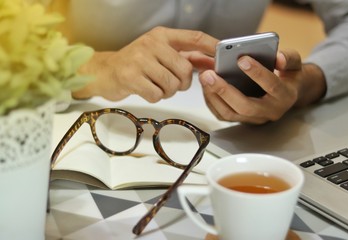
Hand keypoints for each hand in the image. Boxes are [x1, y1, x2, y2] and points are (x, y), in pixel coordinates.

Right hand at [72, 26, 216, 101]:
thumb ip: (184, 57)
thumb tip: (211, 64)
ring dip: (167, 91)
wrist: (104, 72)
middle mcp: (151, 43)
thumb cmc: (136, 64)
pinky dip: (155, 97)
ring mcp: (140, 59)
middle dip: (182, 83)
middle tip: (171, 83)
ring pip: (172, 84)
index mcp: (162, 35)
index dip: (211, 47)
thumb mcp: (159, 54)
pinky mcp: (130, 77)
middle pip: (185, 69)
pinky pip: (157, 94)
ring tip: (156, 85)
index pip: (194, 37)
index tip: (223, 55)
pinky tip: (146, 90)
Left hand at [198, 49, 326, 123]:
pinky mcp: (242, 120)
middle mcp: (270, 111)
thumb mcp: (294, 63)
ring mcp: (254, 118)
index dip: (257, 73)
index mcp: (285, 96)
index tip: (241, 59)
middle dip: (224, 90)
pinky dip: (211, 101)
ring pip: (230, 113)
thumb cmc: (287, 74)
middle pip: (245, 106)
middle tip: (209, 74)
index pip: (272, 86)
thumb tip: (278, 57)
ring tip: (204, 77)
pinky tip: (205, 85)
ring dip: (214, 96)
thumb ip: (288, 57)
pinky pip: (223, 115)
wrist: (286, 92)